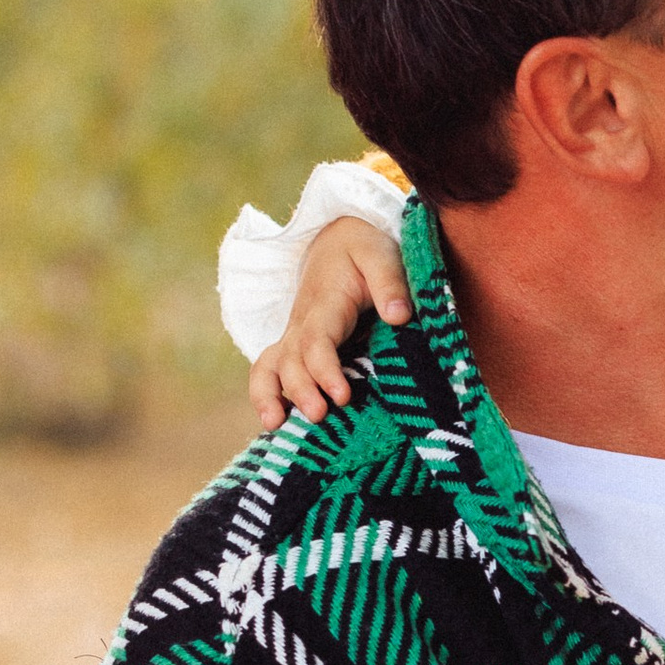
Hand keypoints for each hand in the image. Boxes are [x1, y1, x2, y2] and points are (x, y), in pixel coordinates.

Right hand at [247, 217, 411, 429]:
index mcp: (324, 303)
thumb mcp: (382, 254)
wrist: (338, 238)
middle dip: (301, 390)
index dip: (325, 369)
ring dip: (268, 395)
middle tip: (320, 416)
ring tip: (274, 426)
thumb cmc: (365, 249)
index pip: (316, 340)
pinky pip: (270, 369)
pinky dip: (266, 394)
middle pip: (291, 359)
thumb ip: (390, 284)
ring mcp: (294, 334)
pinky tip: (275, 423)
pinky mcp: (296, 345)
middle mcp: (302, 322)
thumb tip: (398, 317)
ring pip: (269, 365)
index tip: (342, 395)